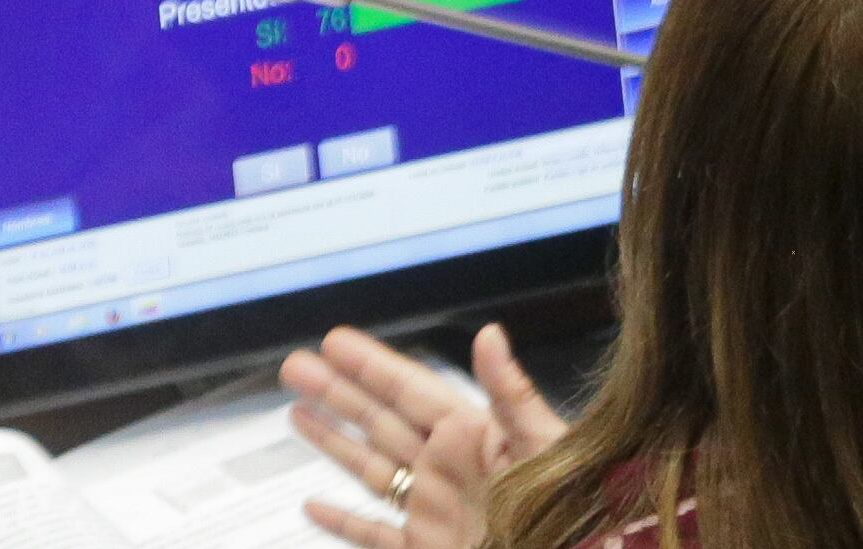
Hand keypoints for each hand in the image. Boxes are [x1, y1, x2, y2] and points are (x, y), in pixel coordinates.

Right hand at [288, 321, 564, 548]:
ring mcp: (433, 510)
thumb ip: (512, 393)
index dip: (371, 364)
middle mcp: (447, 468)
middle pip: (380, 421)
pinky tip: (314, 506)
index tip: (334, 341)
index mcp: (474, 436)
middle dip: (337, 393)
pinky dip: (343, 522)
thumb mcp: (542, 446)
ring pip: (371, 469)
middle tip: (295, 366)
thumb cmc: (566, 512)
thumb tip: (490, 334)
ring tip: (296, 413)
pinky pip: (375, 535)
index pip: (410, 389)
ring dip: (333, 442)